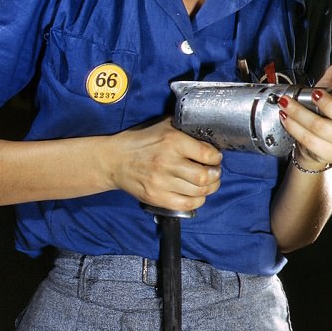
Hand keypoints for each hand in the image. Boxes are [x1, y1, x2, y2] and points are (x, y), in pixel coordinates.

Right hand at [108, 118, 222, 213]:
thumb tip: (209, 131)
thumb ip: (186, 127)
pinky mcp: (156, 197)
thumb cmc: (141, 141)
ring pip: (198, 192)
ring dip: (209, 188)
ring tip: (208, 183)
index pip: (207, 154)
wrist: (114, 160)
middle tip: (214, 172)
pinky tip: (196, 194)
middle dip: (215, 175)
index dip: (216, 158)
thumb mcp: (164, 125)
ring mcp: (161, 182)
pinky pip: (186, 205)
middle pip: (204, 176)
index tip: (215, 158)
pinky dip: (197, 201)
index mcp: (172, 141)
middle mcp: (167, 162)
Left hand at [278, 51, 331, 169]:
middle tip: (314, 93)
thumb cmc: (330, 103)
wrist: (317, 132)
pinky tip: (287, 117)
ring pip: (322, 130)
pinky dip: (295, 127)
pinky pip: (310, 142)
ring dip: (300, 115)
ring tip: (287, 103)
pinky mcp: (329, 155)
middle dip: (329, 106)